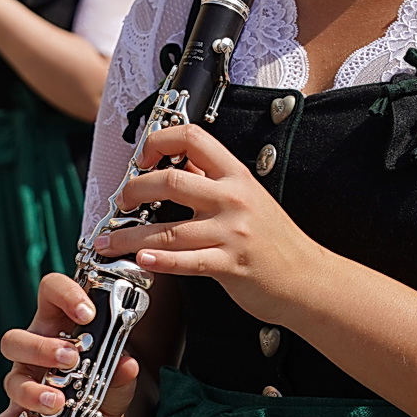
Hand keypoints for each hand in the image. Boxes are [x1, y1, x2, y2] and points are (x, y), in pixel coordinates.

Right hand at [0, 272, 142, 416]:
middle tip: (71, 358)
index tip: (88, 313)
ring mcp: (25, 379)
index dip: (66, 294)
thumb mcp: (121, 375)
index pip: (51, 291)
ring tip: (56, 402)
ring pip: (13, 377)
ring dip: (32, 390)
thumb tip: (127, 364)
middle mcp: (35, 347)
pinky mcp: (22, 412)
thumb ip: (122, 371)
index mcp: (59, 322)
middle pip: (19, 337)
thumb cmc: (110, 380)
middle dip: (42, 347)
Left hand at [93, 125, 328, 326]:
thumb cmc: (276, 240)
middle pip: (171, 180)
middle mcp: (233, 199)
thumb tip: (181, 158)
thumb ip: (215, 177)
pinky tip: (141, 261)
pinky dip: (159, 261)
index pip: (193, 138)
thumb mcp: (250, 196)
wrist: (307, 278)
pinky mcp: (229, 265)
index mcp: (236, 176)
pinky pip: (186, 261)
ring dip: (130, 237)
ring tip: (109, 242)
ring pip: (168, 230)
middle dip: (134, 190)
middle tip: (120, 201)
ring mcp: (231, 232)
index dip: (160, 141)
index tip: (141, 157)